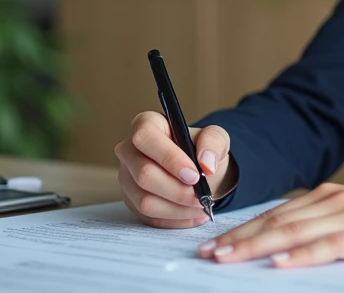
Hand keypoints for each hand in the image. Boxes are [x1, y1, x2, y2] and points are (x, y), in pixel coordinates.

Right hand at [114, 111, 236, 227]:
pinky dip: (175, 220)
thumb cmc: (201, 149)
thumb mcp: (216, 137)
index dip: (169, 157)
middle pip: (144, 175)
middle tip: (202, 195)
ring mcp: (127, 177)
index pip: (146, 137)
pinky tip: (193, 214)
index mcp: (146, 124)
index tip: (194, 175)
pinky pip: (149, 217)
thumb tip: (206, 163)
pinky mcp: (131, 201)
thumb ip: (214, 142)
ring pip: (145, 201)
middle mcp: (129, 150)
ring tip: (202, 205)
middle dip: (177, 190)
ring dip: (178, 209)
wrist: (198, 171)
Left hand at [198, 178, 343, 267]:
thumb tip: (289, 239)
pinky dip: (302, 255)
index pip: (276, 214)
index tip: (214, 244)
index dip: (243, 229)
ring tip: (228, 258)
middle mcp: (333, 202)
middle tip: (207, 254)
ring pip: (294, 233)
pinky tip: (281, 263)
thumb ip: (325, 221)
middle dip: (239, 239)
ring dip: (257, 246)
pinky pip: (329, 246)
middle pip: (276, 222)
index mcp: (327, 197)